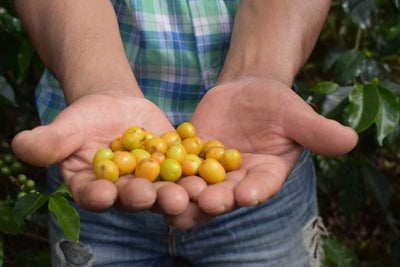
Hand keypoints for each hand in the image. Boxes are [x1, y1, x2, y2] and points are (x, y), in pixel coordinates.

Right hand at [12, 93, 189, 214]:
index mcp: (94, 188)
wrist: (116, 106)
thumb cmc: (86, 116)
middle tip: (164, 198)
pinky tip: (213, 169)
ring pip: (166, 189)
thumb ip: (49, 139)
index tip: (102, 194)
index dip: (96, 196)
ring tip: (196, 191)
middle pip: (135, 198)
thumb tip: (20, 145)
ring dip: (181, 191)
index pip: (92, 195)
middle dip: (150, 198)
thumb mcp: (67, 125)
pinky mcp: (175, 168)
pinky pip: (188, 171)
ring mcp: (152, 183)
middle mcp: (124, 193)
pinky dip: (199, 171)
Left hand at [165, 77, 357, 227]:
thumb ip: (318, 131)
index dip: (256, 191)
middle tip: (203, 203)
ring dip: (184, 196)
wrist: (245, 92)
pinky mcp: (187, 161)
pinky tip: (150, 176)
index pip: (263, 186)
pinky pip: (175, 170)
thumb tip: (351, 140)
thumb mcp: (296, 114)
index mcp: (266, 176)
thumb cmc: (275, 103)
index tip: (246, 194)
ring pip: (196, 189)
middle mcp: (238, 182)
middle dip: (215, 200)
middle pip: (225, 195)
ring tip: (170, 201)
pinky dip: (163, 174)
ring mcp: (211, 174)